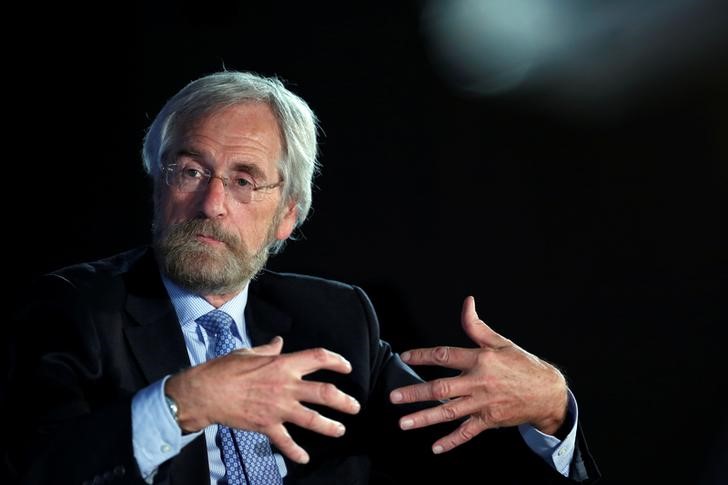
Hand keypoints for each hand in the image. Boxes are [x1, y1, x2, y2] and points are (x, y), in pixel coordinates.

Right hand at [165, 337, 360, 463]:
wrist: (205, 392)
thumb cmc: (225, 369)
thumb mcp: (249, 352)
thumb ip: (269, 349)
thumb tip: (279, 342)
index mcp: (283, 364)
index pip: (319, 358)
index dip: (337, 361)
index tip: (347, 367)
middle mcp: (286, 386)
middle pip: (324, 393)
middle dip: (344, 401)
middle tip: (355, 406)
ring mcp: (278, 408)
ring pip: (312, 419)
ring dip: (330, 426)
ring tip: (340, 430)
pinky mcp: (267, 425)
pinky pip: (285, 442)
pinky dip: (295, 452)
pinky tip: (304, 458)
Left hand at [390, 297, 567, 453]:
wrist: (547, 392)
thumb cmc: (523, 365)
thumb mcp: (501, 342)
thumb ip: (477, 326)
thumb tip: (467, 303)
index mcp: (480, 360)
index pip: (445, 355)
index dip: (423, 356)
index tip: (405, 357)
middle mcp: (479, 382)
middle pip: (441, 388)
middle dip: (415, 393)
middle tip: (394, 396)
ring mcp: (483, 403)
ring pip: (449, 412)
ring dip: (424, 418)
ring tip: (404, 423)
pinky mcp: (489, 420)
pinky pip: (467, 432)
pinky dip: (451, 441)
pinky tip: (435, 447)